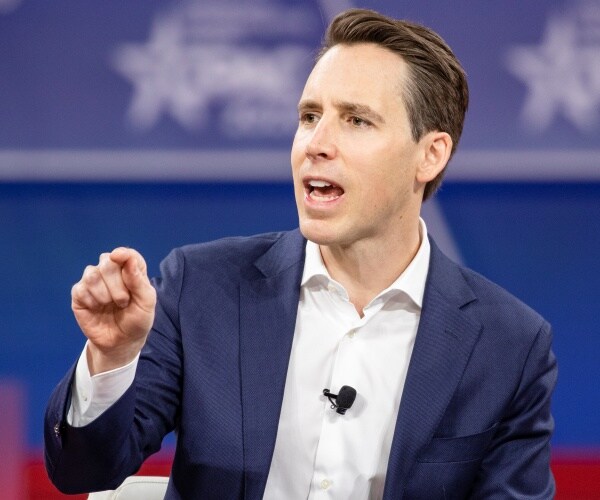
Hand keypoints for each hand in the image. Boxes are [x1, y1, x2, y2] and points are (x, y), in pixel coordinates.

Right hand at [71, 248, 156, 373]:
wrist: (122, 342)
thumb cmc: (137, 320)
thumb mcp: (146, 303)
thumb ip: (139, 281)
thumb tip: (128, 259)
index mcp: (131, 270)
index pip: (127, 254)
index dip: (123, 254)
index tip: (119, 257)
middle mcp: (111, 272)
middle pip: (107, 262)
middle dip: (117, 284)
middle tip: (123, 302)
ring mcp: (93, 281)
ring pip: (92, 273)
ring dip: (104, 293)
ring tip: (111, 305)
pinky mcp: (79, 294)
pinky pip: (80, 288)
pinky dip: (91, 300)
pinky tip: (97, 308)